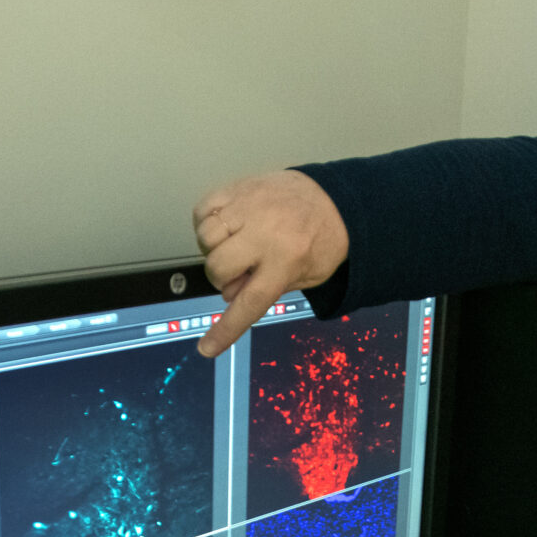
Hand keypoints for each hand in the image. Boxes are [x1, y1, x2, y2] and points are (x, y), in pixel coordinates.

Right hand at [191, 169, 350, 356]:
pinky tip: (226, 227)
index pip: (249, 301)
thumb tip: (231, 294)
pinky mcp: (238, 188)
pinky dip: (206, 222)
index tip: (207, 348)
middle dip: (223, 278)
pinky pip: (202, 210)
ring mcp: (249, 206)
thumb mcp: (308, 276)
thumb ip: (270, 288)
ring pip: (205, 238)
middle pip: (218, 268)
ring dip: (214, 249)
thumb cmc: (321, 239)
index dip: (226, 329)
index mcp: (287, 259)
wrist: (333, 198)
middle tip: (242, 271)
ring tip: (236, 246)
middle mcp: (265, 232)